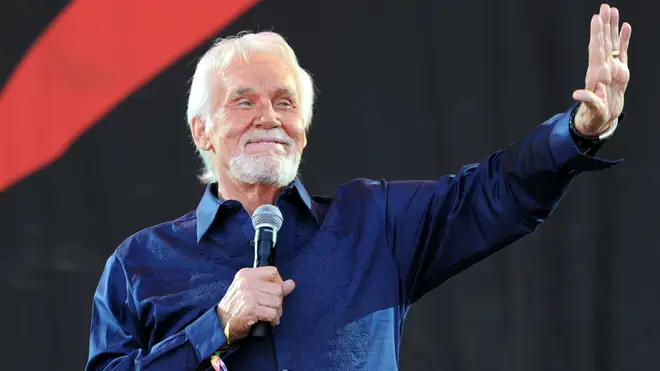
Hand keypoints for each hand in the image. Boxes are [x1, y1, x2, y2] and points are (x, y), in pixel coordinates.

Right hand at [216, 267, 294, 341]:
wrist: (220, 324)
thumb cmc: (237, 308)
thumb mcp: (252, 292)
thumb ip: (272, 286)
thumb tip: (291, 284)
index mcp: (246, 274)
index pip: (273, 272)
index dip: (278, 284)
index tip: (272, 294)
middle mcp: (246, 282)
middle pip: (278, 289)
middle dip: (277, 303)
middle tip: (267, 309)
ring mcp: (248, 295)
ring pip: (277, 302)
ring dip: (275, 313)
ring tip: (265, 316)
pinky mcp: (250, 309)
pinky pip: (272, 314)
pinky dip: (272, 321)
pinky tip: (264, 321)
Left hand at [572, 4, 631, 135]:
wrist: (600, 120)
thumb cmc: (595, 115)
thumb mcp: (592, 109)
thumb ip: (588, 100)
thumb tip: (578, 94)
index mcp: (597, 74)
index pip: (596, 49)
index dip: (596, 34)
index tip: (595, 19)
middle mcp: (602, 67)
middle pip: (603, 42)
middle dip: (604, 24)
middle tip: (604, 7)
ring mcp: (611, 68)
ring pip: (612, 43)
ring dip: (612, 27)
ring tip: (612, 11)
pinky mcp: (619, 72)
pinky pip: (622, 51)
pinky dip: (624, 39)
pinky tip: (625, 26)